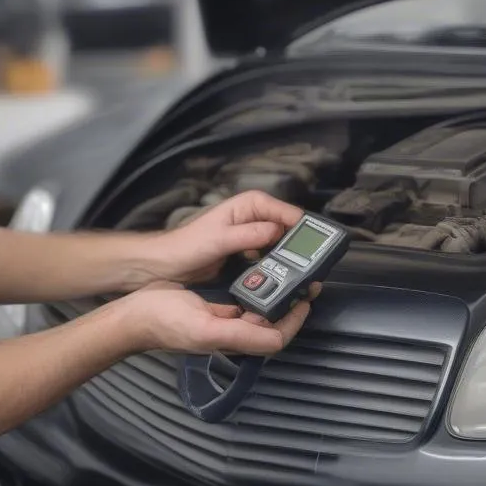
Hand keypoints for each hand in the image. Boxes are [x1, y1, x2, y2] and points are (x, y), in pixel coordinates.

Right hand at [122, 279, 320, 355]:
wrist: (135, 315)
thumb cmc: (166, 321)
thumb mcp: (204, 326)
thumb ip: (240, 333)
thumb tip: (274, 336)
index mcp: (234, 341)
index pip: (277, 338)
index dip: (296, 320)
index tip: (306, 298)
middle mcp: (233, 335)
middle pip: (274, 326)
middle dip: (292, 306)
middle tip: (305, 282)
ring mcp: (224, 323)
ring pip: (262, 314)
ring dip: (278, 297)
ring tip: (289, 276)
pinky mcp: (216, 312)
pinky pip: (245, 305)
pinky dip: (259, 292)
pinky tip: (261, 276)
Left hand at [144, 190, 302, 286]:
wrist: (166, 263)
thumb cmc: (187, 246)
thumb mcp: (219, 239)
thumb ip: (248, 234)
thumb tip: (277, 232)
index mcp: (249, 205)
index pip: (287, 213)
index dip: (304, 228)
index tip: (319, 247)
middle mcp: (254, 217)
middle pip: (289, 228)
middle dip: (301, 245)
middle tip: (316, 266)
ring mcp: (252, 235)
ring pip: (282, 244)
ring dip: (292, 258)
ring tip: (305, 275)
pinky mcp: (248, 253)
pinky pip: (271, 257)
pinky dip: (278, 266)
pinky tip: (285, 280)